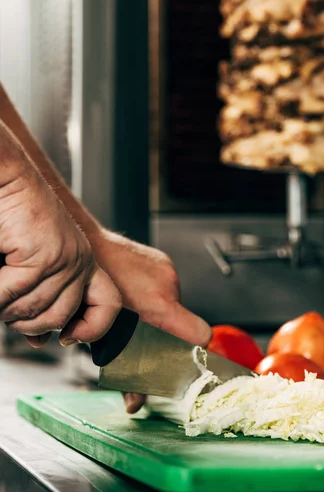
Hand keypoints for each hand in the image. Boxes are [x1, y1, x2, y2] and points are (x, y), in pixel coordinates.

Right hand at [0, 128, 121, 344]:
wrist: (7, 183)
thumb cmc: (13, 223)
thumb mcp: (31, 267)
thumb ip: (40, 300)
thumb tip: (40, 341)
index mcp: (82, 263)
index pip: (110, 305)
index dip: (94, 329)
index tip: (69, 338)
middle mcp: (80, 261)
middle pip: (60, 319)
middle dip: (27, 322)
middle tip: (8, 300)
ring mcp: (66, 259)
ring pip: (33, 311)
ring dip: (6, 306)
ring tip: (1, 279)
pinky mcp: (46, 256)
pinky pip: (13, 296)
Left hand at [90, 228, 211, 412]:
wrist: (85, 248)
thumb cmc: (89, 292)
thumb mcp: (105, 338)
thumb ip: (125, 375)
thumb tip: (135, 406)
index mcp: (160, 305)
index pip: (201, 335)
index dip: (199, 352)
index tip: (189, 360)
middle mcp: (170, 284)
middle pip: (184, 322)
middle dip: (167, 333)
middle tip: (143, 334)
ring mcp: (167, 269)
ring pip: (174, 304)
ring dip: (160, 312)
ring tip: (134, 310)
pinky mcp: (162, 260)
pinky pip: (167, 286)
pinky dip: (156, 294)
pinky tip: (135, 294)